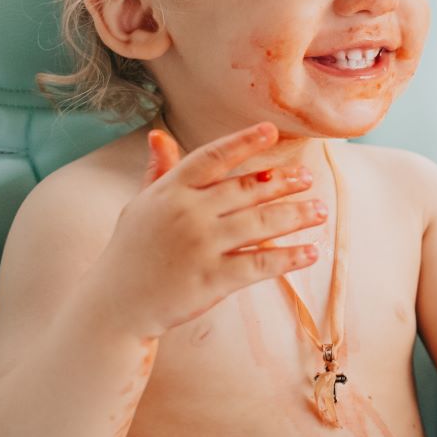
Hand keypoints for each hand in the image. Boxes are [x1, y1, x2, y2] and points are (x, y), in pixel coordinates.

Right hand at [99, 122, 323, 336]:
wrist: (116, 304)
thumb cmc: (130, 252)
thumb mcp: (140, 206)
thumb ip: (158, 172)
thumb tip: (158, 135)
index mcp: (170, 191)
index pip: (213, 157)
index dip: (244, 142)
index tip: (271, 132)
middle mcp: (187, 213)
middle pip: (246, 190)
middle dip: (283, 182)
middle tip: (308, 177)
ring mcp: (201, 246)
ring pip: (260, 224)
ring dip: (296, 216)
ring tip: (320, 211)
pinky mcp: (212, 279)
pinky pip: (260, 264)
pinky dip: (289, 258)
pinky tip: (311, 253)